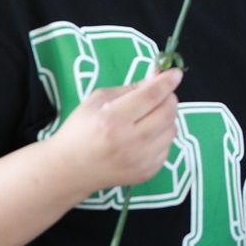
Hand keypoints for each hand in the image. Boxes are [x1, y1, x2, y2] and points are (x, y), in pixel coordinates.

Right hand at [49, 69, 180, 193]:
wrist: (70, 169)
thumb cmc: (80, 130)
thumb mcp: (98, 100)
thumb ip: (130, 88)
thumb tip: (158, 78)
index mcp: (113, 119)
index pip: (151, 96)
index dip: (167, 82)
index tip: (176, 73)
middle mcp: (130, 141)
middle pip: (167, 112)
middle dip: (168, 98)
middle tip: (160, 95)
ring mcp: (141, 160)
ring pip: (172, 129)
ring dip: (166, 118)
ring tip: (148, 117)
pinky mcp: (148, 172)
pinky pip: (168, 147)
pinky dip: (161, 137)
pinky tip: (144, 137)